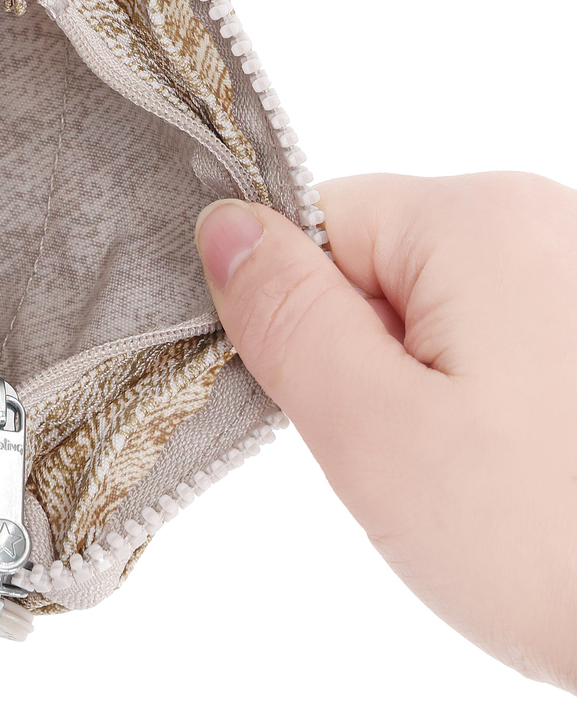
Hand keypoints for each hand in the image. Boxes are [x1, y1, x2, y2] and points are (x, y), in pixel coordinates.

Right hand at [195, 173, 576, 692]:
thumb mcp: (377, 433)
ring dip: (426, 387)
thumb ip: (286, 317)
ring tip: (481, 475)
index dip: (298, 316)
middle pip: (377, 265)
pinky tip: (526, 469)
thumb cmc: (560, 544)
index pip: (314, 226)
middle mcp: (544, 217)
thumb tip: (220, 225)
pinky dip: (488, 398)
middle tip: (417, 457)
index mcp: (477, 219)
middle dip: (367, 359)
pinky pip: (501, 336)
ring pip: (437, 309)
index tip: (340, 404)